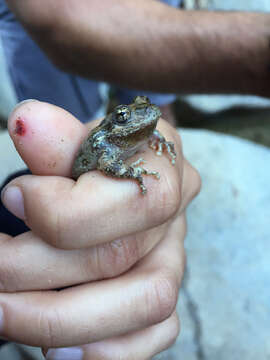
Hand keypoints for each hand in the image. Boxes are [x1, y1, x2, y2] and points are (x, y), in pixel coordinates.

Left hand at [0, 100, 199, 358]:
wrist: (112, 182)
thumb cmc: (91, 161)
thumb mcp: (74, 143)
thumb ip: (57, 139)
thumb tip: (28, 123)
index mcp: (164, 166)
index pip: (134, 198)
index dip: (64, 210)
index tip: (14, 197)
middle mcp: (176, 217)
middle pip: (122, 256)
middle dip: (37, 270)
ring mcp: (175, 261)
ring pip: (145, 304)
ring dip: (63, 320)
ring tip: (6, 313)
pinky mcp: (165, 298)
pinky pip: (153, 335)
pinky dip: (105, 351)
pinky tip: (57, 350)